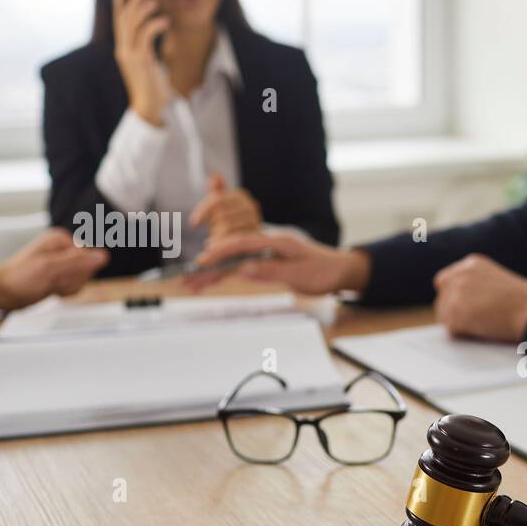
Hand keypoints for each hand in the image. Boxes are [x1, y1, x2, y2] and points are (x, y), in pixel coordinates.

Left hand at [0, 228, 109, 311]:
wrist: (2, 292)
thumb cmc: (19, 279)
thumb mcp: (49, 269)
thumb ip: (77, 261)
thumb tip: (104, 256)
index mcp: (61, 239)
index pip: (91, 257)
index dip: (79, 271)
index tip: (60, 275)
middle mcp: (64, 248)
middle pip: (88, 268)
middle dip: (72, 280)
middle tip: (52, 281)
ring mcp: (63, 262)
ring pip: (83, 279)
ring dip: (67, 287)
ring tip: (48, 285)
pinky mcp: (61, 274)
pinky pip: (76, 285)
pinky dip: (65, 291)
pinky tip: (50, 289)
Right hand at [112, 0, 171, 125]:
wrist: (150, 107)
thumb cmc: (152, 88)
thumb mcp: (148, 66)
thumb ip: (146, 53)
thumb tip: (150, 45)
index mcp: (123, 52)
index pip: (119, 26)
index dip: (119, 9)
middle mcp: (123, 51)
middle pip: (124, 20)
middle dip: (133, 3)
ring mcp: (130, 55)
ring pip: (133, 24)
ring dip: (144, 10)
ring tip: (156, 1)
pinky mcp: (141, 59)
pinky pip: (146, 35)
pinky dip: (155, 25)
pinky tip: (165, 21)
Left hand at [190, 174, 262, 239]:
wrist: (251, 240)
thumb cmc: (231, 220)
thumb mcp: (221, 204)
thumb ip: (217, 191)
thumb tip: (215, 177)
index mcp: (240, 195)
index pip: (217, 200)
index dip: (202, 211)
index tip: (192, 224)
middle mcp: (250, 206)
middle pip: (221, 214)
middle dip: (211, 224)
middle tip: (211, 230)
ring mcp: (255, 221)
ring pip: (226, 227)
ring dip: (216, 234)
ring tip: (215, 238)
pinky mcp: (256, 236)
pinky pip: (232, 240)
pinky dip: (222, 243)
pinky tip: (217, 244)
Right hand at [190, 231, 367, 294]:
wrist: (339, 270)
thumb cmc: (323, 271)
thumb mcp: (299, 274)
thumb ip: (270, 270)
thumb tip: (243, 269)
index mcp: (276, 241)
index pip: (242, 243)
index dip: (221, 252)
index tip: (203, 260)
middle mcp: (267, 244)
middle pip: (231, 252)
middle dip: (208, 265)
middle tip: (187, 277)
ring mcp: (265, 253)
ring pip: (233, 262)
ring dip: (212, 273)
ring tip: (190, 284)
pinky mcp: (265, 262)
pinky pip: (241, 267)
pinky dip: (225, 275)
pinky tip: (209, 280)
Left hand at [433, 254, 526, 342]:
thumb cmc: (524, 304)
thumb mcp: (498, 284)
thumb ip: (478, 288)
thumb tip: (463, 307)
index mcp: (472, 264)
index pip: (447, 281)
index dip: (454, 297)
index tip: (464, 309)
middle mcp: (461, 273)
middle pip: (442, 297)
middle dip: (453, 311)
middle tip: (471, 323)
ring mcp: (456, 290)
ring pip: (444, 314)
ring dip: (460, 324)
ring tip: (484, 325)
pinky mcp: (455, 310)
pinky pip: (451, 329)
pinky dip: (464, 334)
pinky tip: (483, 330)